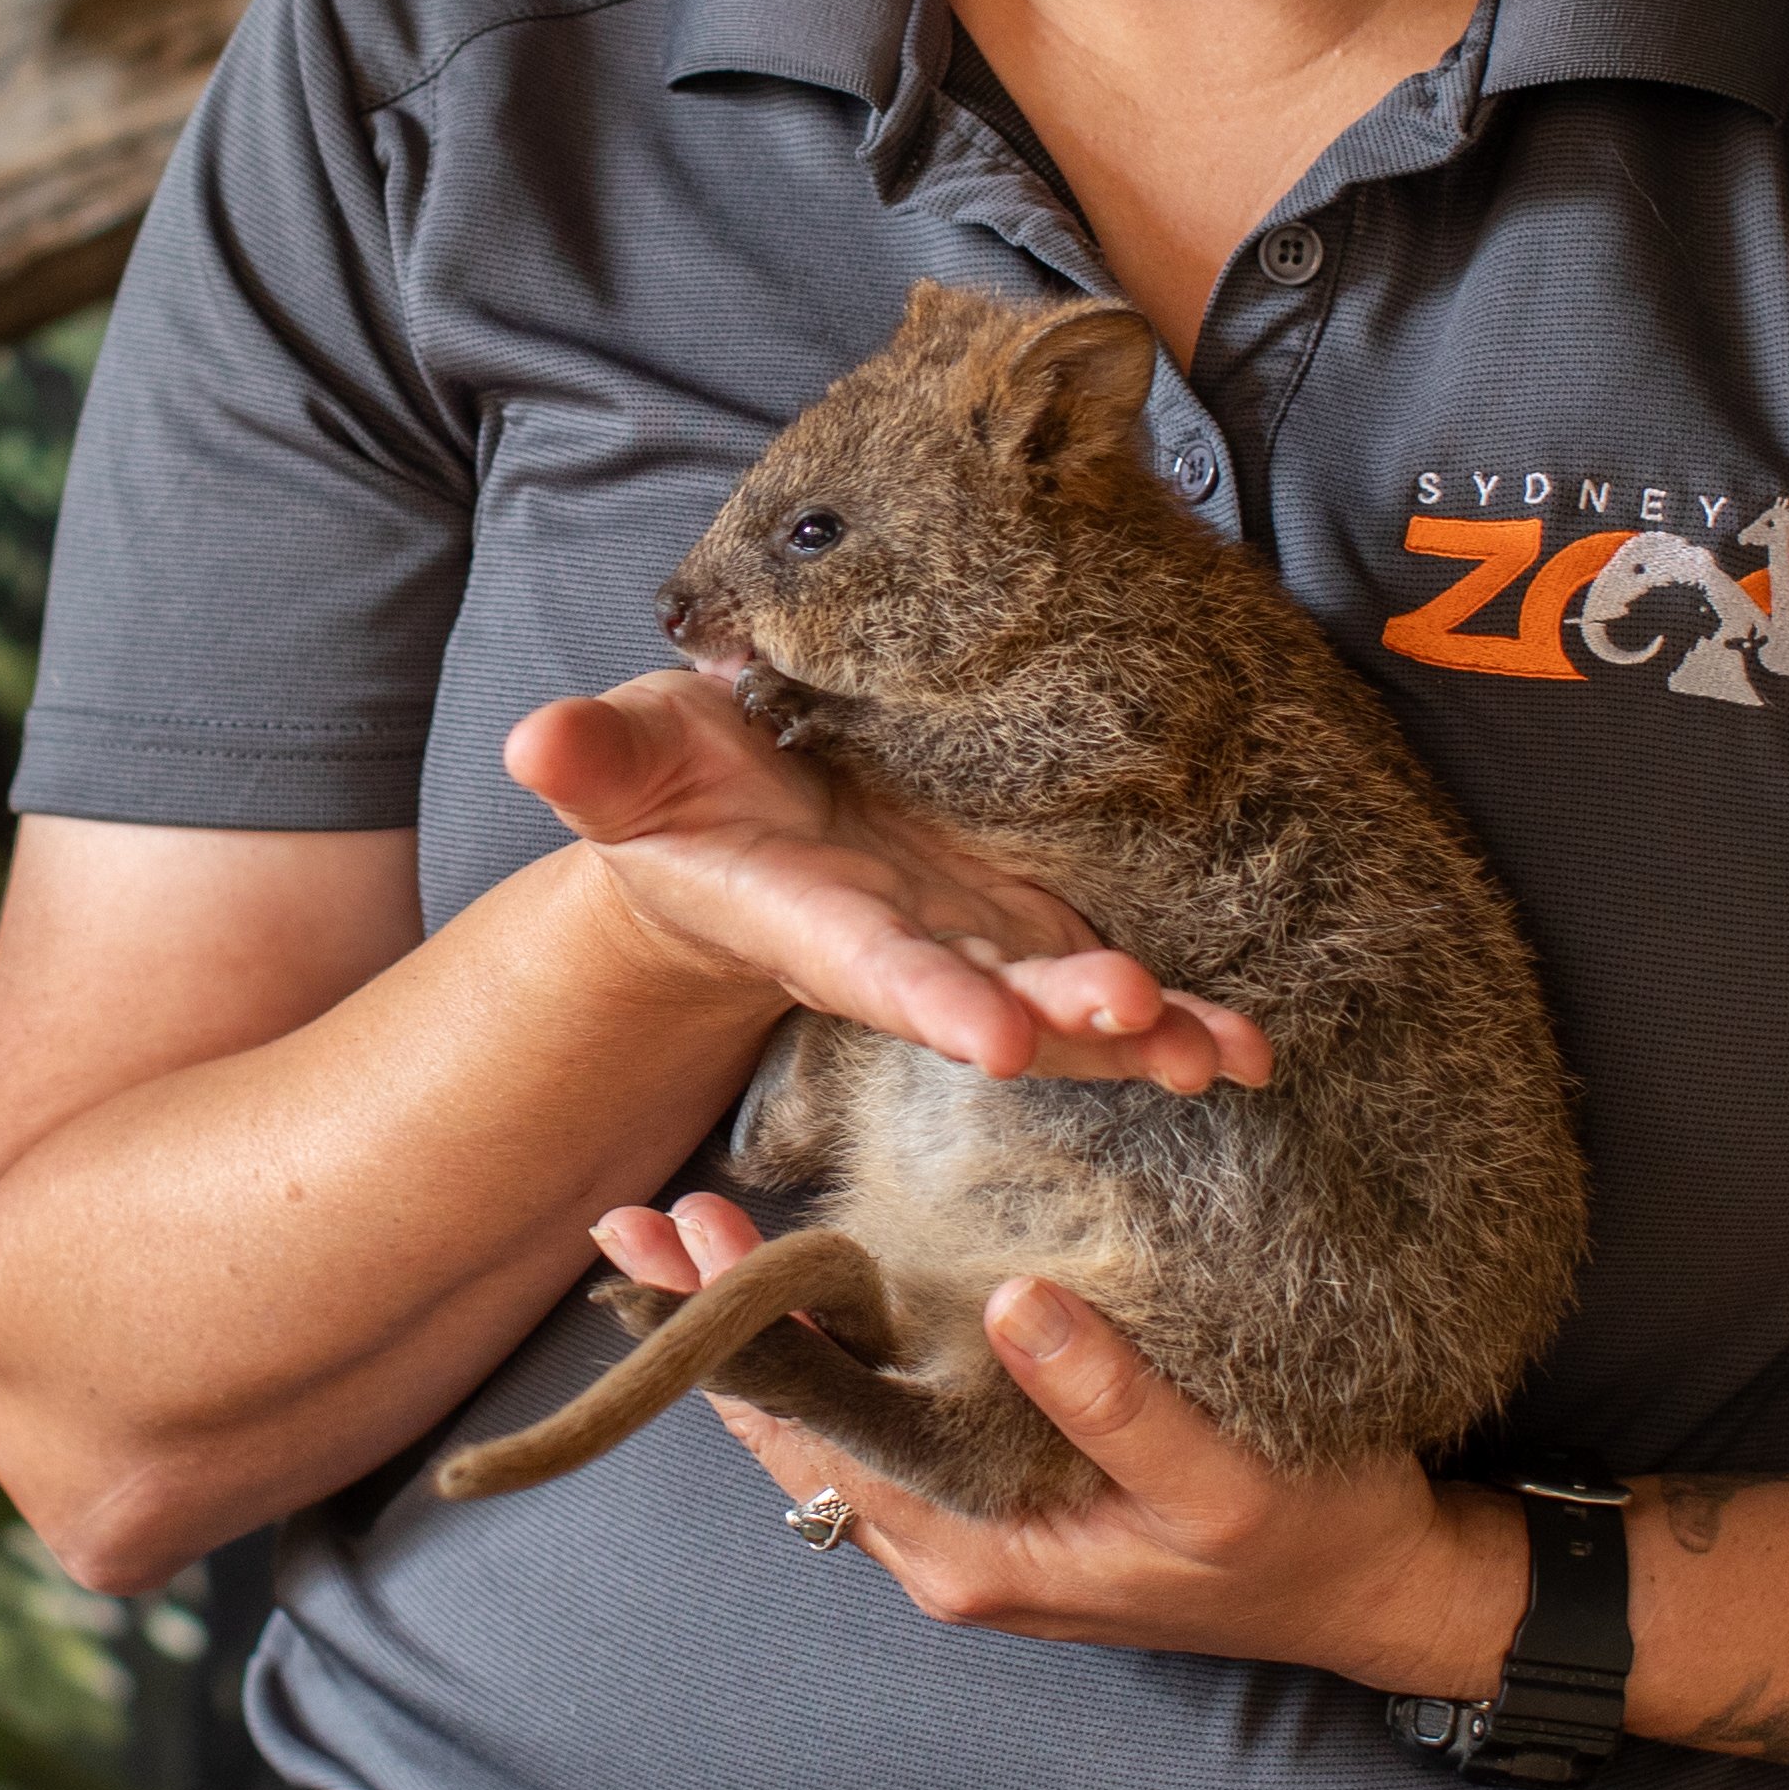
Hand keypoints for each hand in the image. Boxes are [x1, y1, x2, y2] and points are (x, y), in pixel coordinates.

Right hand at [506, 673, 1273, 1092]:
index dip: (933, 1000)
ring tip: (1221, 1052)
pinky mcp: (1035, 927)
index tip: (991, 1038)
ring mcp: (981, 947)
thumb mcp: (633, 760)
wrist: (738, 818)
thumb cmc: (679, 789)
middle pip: (996, 1001)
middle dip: (1065, 1021)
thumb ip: (597, 760)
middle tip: (1138, 1019)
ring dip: (1144, 1034)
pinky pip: (1117, 984)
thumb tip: (534, 737)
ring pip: (1070, 1011)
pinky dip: (1184, 1018)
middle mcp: (911, 952)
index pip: (877, 967)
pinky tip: (1254, 1045)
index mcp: (818, 921)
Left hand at [591, 1196, 1517, 1690]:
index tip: (671, 1246)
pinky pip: (896, 1415)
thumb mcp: (1221, 1477)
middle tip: (637, 1221)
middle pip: (799, 1423)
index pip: (815, 1433)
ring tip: (702, 1230)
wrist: (1384, 1592)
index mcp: (974, 1550)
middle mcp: (949, 1547)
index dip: (735, 1340)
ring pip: (839, 1418)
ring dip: (771, 1328)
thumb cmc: (1308, 1543)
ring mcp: (975, 1524)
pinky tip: (827, 1273)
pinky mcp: (1009, 1493)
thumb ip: (1113, 1399)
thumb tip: (1014, 1303)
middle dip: (716, 1327)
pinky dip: (846, 1343)